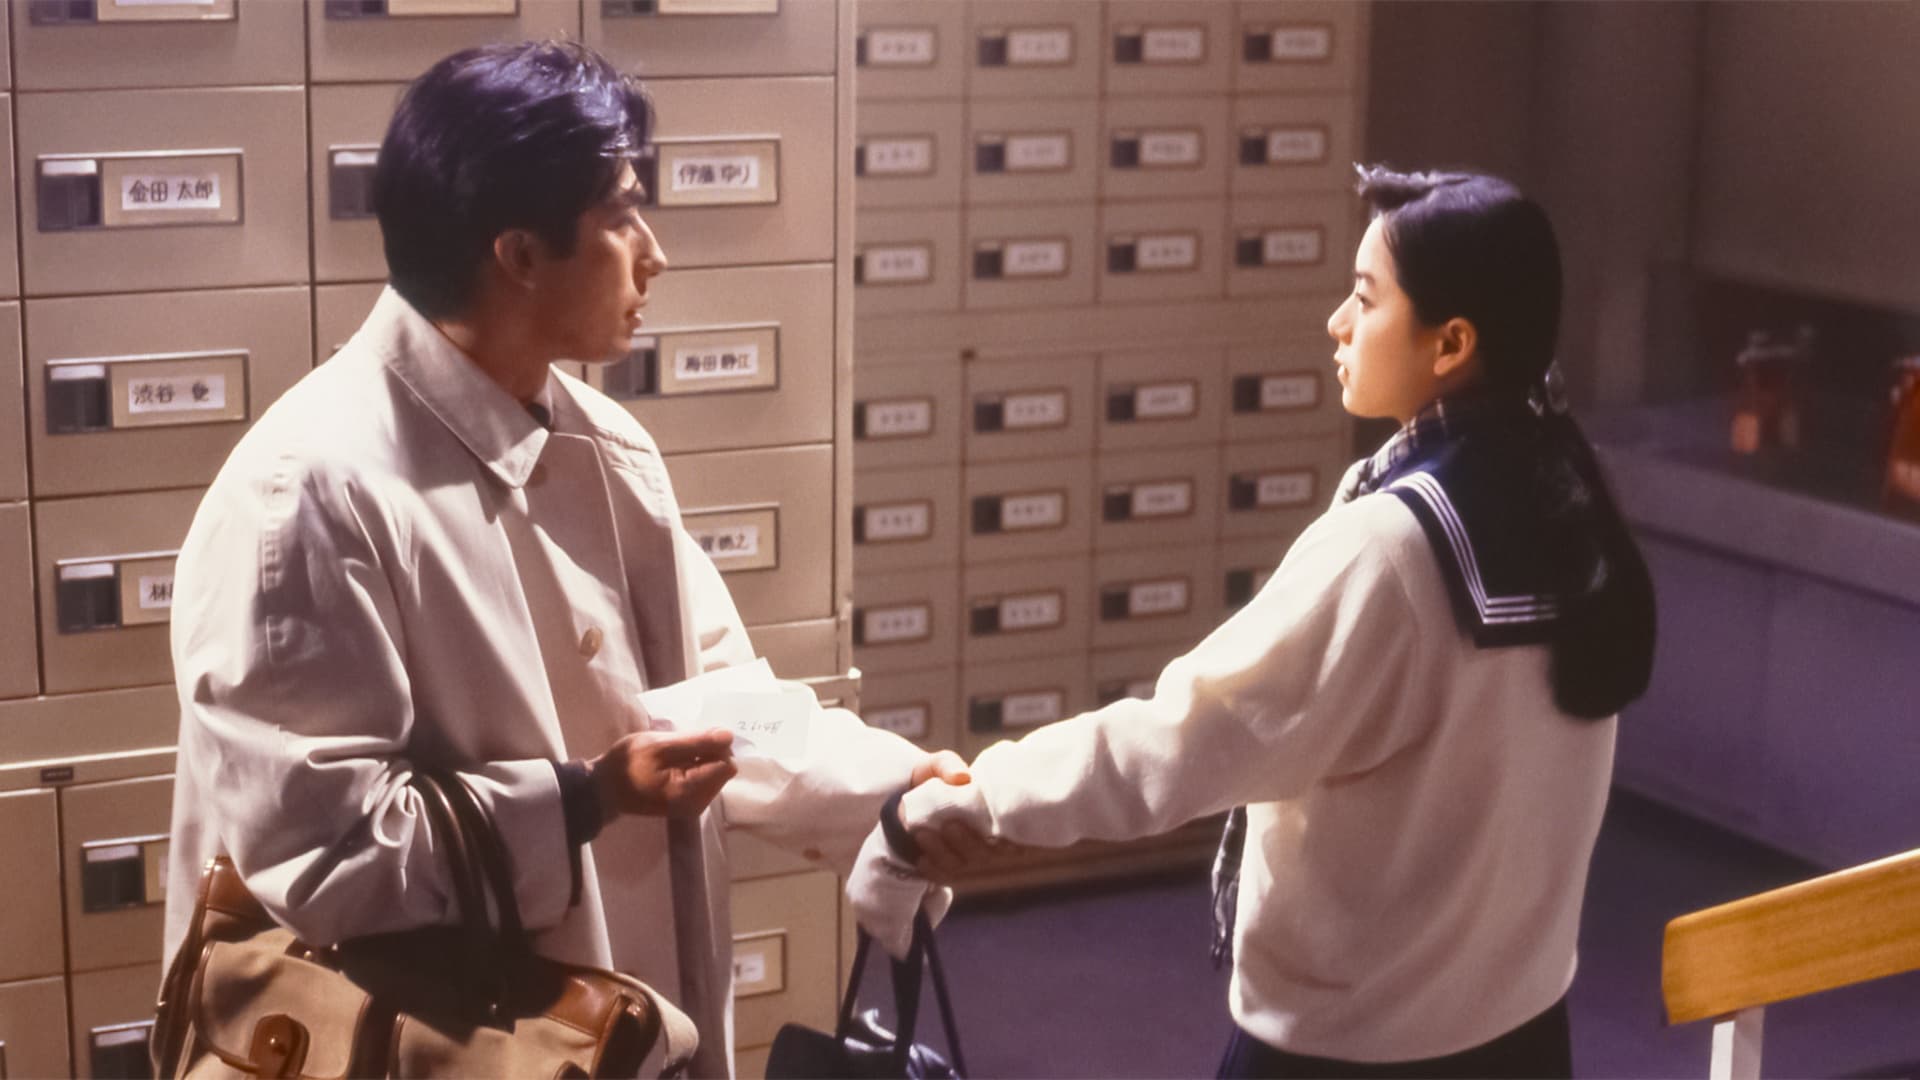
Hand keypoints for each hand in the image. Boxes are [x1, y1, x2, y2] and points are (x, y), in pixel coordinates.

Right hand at [589, 728, 736, 819]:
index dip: (715, 746)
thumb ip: (696, 741)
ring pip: (714, 775)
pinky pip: (703, 781)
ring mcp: (693, 807)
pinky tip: (672, 765)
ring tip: (672, 755)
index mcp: (691, 791)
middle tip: (678, 746)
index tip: (692, 738)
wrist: (602, 789)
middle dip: (707, 753)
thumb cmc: (627, 764)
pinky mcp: (687, 805)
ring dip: (700, 760)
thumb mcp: (659, 745)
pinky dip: (694, 768)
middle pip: (722, 770)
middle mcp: (698, 804)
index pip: (727, 765)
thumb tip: (729, 736)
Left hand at [900, 751, 1018, 880]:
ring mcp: (968, 857)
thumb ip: (949, 765)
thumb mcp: (942, 764)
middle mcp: (988, 843)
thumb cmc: (938, 776)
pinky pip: (944, 875)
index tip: (992, 831)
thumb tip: (962, 778)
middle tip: (950, 825)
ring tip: (923, 835)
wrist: (915, 791)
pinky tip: (922, 861)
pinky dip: (934, 870)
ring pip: (963, 866)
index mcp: (998, 818)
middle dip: (968, 844)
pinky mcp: (948, 866)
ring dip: (944, 854)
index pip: (1015, 841)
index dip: (1008, 844)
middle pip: (987, 856)